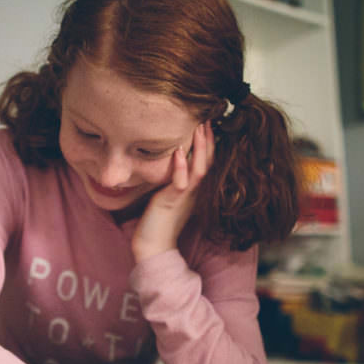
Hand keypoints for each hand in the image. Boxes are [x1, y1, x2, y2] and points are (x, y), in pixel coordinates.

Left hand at [131, 122, 215, 261]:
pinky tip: (178, 151)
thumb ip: (173, 179)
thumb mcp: (167, 194)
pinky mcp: (171, 202)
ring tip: (200, 127)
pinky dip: (180, 167)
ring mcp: (184, 196)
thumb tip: (171, 160)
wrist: (153, 246)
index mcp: (194, 189)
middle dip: (209, 139)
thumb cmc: (158, 221)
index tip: (209, 122)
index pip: (207, 162)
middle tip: (210, 117)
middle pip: (209, 162)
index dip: (210, 143)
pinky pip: (180, 182)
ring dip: (200, 148)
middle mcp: (193, 191)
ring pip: (199, 169)